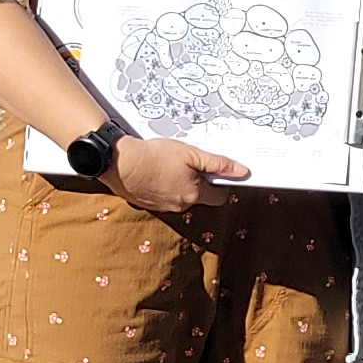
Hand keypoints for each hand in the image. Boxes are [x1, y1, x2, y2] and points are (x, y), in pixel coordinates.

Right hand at [113, 136, 245, 212]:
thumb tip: (242, 172)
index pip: (219, 197)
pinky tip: (156, 173)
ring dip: (179, 184)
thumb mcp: (191, 154)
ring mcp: (163, 207)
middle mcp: (180, 206)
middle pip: (199, 196)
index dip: (221, 185)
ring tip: (169, 166)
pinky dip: (163, 187)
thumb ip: (218, 164)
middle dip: (198, 182)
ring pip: (180, 197)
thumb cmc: (155, 157)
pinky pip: (163, 197)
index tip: (218, 173)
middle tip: (188, 163)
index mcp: (194, 195)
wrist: (120, 163)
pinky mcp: (148, 204)